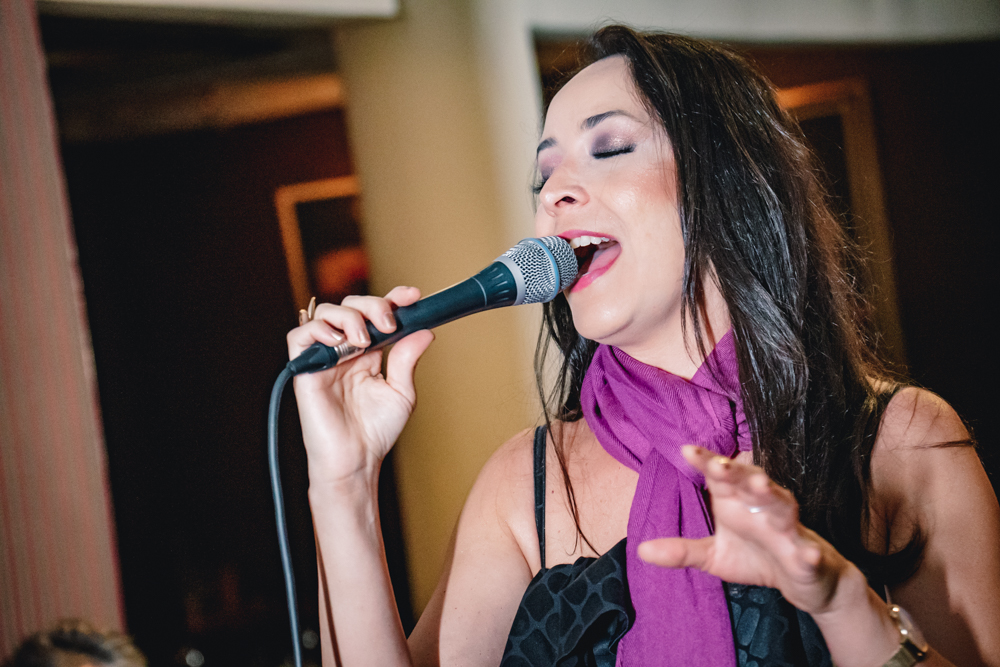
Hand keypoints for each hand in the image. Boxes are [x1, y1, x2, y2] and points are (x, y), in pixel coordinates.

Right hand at [287, 287, 434, 489]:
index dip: (391, 299)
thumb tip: (425, 330)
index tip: (412, 297)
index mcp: (368, 353)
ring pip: (325, 313)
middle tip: (388, 324)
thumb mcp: (401, 392)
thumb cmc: (375, 432)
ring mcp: (324, 358)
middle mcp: (344, 351)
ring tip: (363, 341)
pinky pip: (299, 336)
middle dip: (372, 306)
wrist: (356, 460)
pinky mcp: (304, 369)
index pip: (375, 314)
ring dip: (348, 318)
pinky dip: (318, 330)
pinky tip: (339, 343)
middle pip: (350, 305)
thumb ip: (408, 359)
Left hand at [637, 445, 854, 615]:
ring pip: (783, 506)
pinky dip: (808, 553)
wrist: (805, 579)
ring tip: (761, 486)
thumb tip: (640, 550)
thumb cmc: (756, 557)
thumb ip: (682, 550)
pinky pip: (809, 552)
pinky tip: (807, 554)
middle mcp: (763, 507)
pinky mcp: (809, 555)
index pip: (720, 476)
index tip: (687, 449)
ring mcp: (789, 529)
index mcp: (737, 501)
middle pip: (750, 481)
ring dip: (773, 495)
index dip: (706, 462)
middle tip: (719, 464)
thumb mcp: (713, 556)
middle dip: (736, 471)